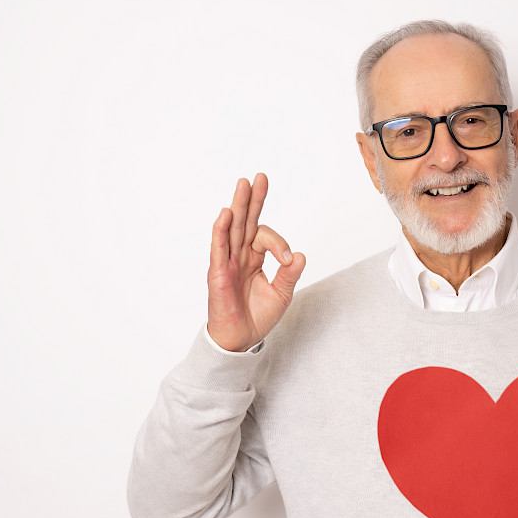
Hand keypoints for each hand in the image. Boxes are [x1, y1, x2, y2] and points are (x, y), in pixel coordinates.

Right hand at [207, 173, 304, 351]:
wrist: (242, 339)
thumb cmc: (257, 317)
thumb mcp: (281, 294)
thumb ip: (290, 274)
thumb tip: (299, 255)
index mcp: (253, 258)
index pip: (264, 237)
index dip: (278, 243)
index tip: (286, 259)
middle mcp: (239, 256)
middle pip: (245, 221)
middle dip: (252, 199)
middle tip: (259, 177)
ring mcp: (227, 262)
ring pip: (232, 228)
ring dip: (237, 206)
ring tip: (243, 184)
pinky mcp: (218, 273)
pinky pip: (219, 248)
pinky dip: (221, 231)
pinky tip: (226, 214)